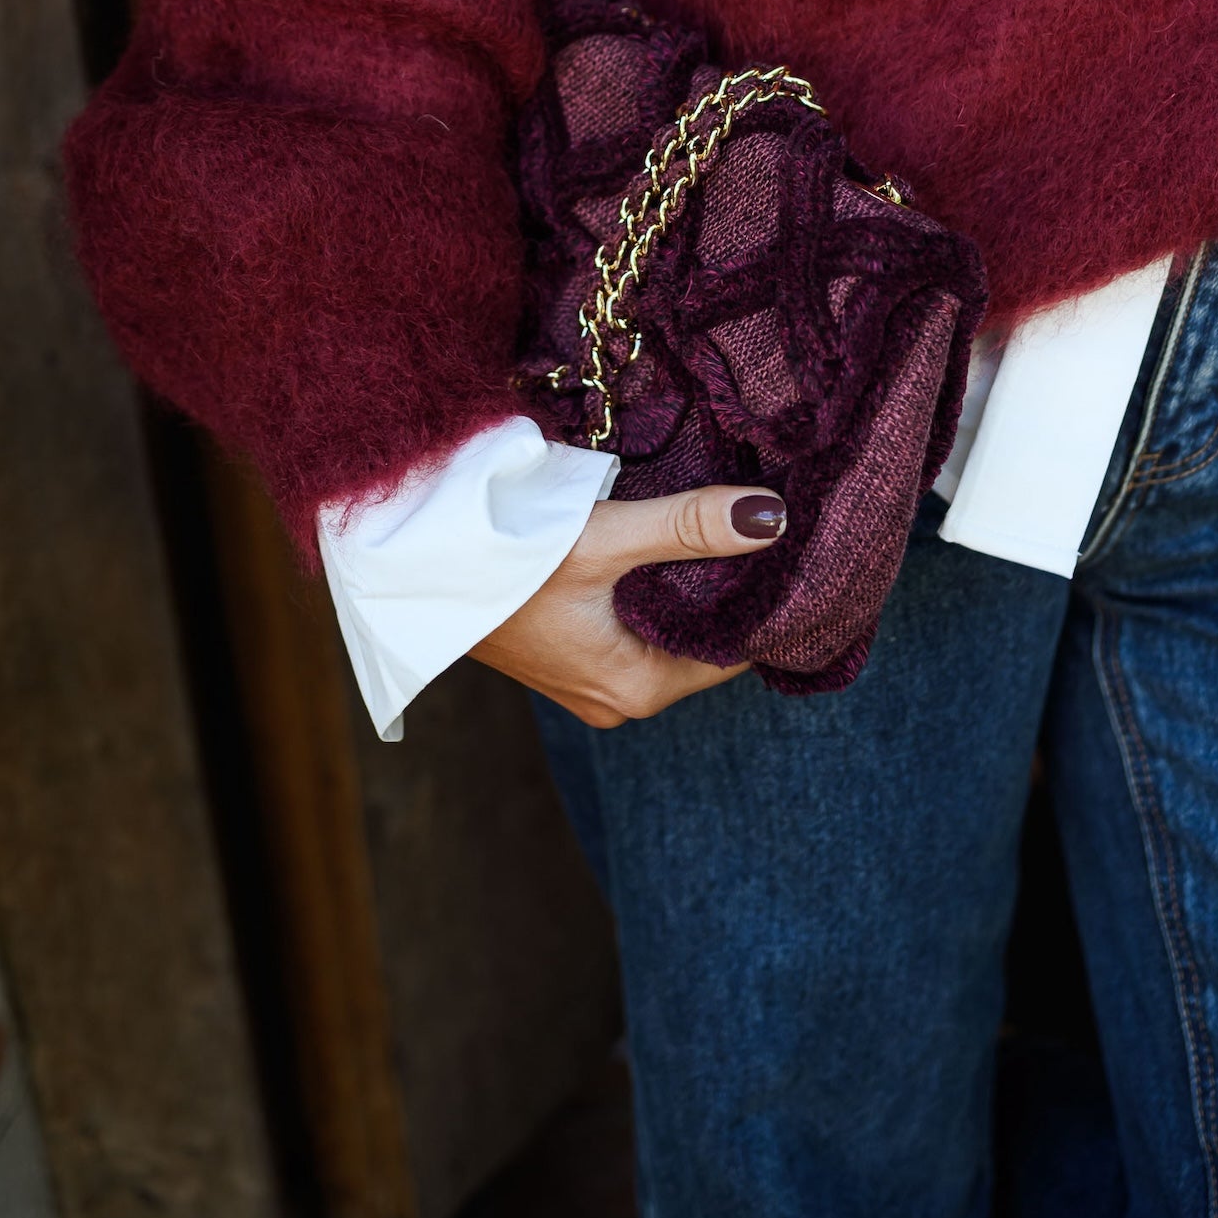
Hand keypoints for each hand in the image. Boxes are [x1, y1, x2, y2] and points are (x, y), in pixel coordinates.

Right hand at [471, 485, 786, 727]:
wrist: (414, 568)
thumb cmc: (506, 561)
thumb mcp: (606, 538)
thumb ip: (690, 527)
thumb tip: (772, 518)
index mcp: (638, 689)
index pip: (737, 653)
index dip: (770, 604)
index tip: (802, 554)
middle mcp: (618, 699)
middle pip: (705, 645)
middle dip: (734, 593)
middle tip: (773, 526)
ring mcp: (590, 681)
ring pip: (670, 634)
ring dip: (693, 588)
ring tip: (731, 528)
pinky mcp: (569, 656)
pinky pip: (636, 628)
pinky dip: (657, 592)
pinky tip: (672, 545)